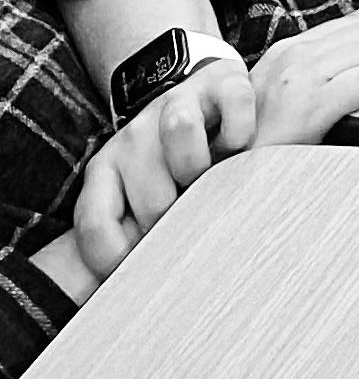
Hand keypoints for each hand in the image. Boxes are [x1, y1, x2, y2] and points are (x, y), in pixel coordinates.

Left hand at [68, 48, 255, 275]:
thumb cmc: (171, 168)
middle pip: (151, 192)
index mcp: (105, 169)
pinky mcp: (221, 81)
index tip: (139, 275)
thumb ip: (129, 239)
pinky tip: (242, 146)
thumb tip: (129, 298)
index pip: (95, 223)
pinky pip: (234, 103)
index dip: (117, 258)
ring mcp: (177, 102)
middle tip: (191, 224)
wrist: (197, 96)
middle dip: (176, 220)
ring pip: (181, 131)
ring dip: (203, 166)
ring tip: (214, 182)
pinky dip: (242, 129)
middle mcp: (134, 134)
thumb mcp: (138, 201)